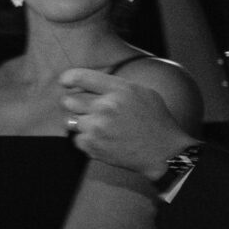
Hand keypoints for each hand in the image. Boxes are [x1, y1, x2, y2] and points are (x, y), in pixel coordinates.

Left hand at [58, 68, 197, 180]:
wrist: (162, 151)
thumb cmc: (153, 119)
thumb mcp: (142, 92)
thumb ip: (115, 86)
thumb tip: (86, 82)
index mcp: (120, 90)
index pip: (81, 77)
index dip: (68, 79)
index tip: (65, 82)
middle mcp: (106, 107)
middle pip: (69, 100)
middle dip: (76, 104)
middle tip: (90, 111)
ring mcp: (97, 128)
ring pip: (70, 120)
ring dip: (81, 123)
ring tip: (100, 126)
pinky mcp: (92, 146)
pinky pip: (76, 138)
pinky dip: (86, 140)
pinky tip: (103, 139)